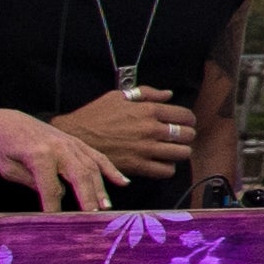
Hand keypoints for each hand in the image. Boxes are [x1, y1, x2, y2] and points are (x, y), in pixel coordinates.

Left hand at [0, 110, 122, 212]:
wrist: (3, 120)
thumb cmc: (1, 146)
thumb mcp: (8, 169)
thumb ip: (33, 183)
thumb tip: (56, 196)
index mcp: (39, 156)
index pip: (52, 189)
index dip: (55, 208)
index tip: (59, 225)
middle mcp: (59, 148)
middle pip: (79, 177)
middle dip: (88, 199)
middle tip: (94, 218)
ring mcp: (70, 143)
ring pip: (92, 168)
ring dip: (101, 188)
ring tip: (106, 208)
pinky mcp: (75, 141)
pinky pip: (97, 156)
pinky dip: (111, 169)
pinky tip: (122, 182)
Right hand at [65, 84, 191, 167]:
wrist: (75, 137)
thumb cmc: (95, 115)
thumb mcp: (118, 96)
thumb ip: (146, 93)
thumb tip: (168, 94)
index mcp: (148, 110)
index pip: (185, 115)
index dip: (189, 120)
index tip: (185, 123)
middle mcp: (150, 129)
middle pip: (187, 135)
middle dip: (186, 136)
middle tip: (179, 138)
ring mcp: (145, 149)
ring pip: (181, 154)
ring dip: (180, 152)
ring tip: (172, 151)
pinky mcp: (138, 166)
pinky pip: (166, 171)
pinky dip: (167, 168)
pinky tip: (161, 163)